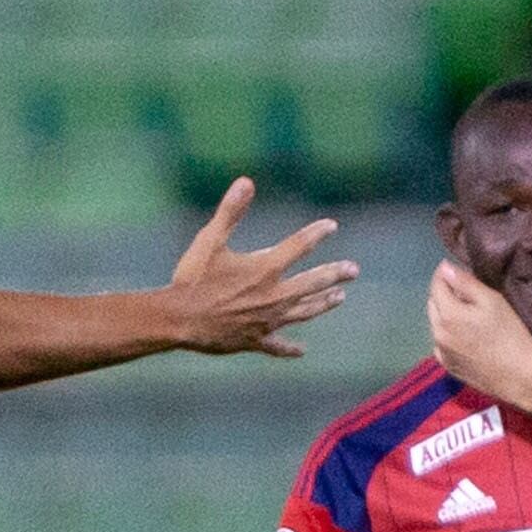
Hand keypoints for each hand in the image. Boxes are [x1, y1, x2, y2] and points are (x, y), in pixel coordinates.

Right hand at [163, 177, 358, 356]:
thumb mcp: (210, 240)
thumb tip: (246, 181)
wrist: (177, 320)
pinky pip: (277, 345)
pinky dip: (289, 348)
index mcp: (264, 269)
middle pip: (312, 283)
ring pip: (302, 312)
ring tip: (339, 298)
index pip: (299, 247)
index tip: (332, 226)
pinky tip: (302, 350)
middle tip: (354, 270)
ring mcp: (266, 321)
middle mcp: (272, 296)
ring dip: (321, 304)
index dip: (317, 234)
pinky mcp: (254, 340)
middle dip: (334, 275)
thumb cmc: (192, 278)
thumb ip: (230, 211)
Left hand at [425, 259, 531, 400]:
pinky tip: (462, 334)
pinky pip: (440, 343)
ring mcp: (441, 352)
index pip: (436, 285)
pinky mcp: (448, 367)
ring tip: (463, 310)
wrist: (519, 376)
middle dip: (442, 291)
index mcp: (448, 314)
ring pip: (435, 324)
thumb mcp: (492, 301)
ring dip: (444, 313)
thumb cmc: (510, 334)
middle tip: (460, 287)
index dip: (443, 273)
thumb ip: (465, 283)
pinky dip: (446, 333)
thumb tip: (446, 268)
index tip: (452, 266)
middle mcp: (438, 333)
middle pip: (432, 303)